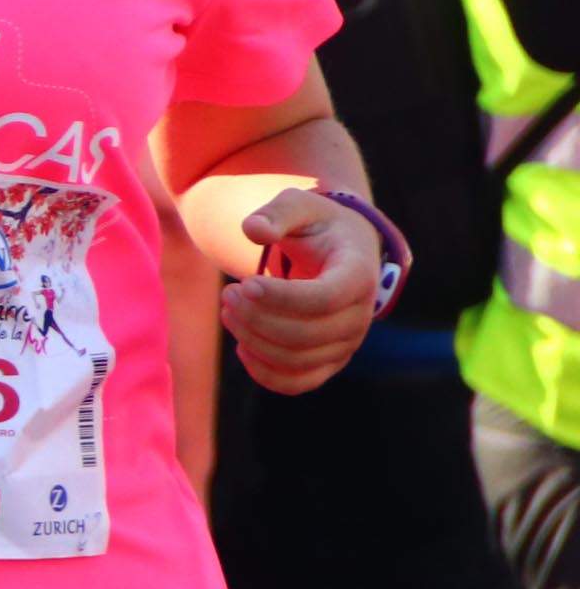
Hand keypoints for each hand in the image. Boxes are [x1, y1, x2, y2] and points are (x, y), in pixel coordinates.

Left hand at [226, 188, 379, 394]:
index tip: (244, 283)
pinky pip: (297, 383)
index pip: (323, 300)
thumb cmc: (315, 226)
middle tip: (228, 293)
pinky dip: (263, 371)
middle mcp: (361, 315)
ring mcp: (347, 343)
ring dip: (251, 339)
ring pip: (295, 360)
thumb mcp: (299, 206)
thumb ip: (276, 212)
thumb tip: (253, 230)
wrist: (338, 252)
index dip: (279, 298)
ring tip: (229, 310)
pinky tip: (243, 344)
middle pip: (303, 335)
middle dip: (255, 317)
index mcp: (358, 274)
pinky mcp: (329, 362)